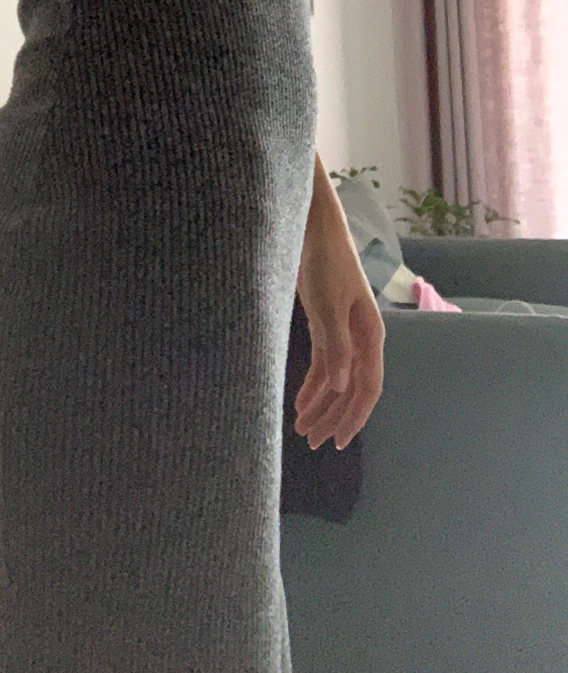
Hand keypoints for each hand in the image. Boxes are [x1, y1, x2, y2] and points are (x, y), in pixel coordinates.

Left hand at [294, 213, 385, 451]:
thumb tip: (340, 386)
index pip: (367, 387)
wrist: (317, 229)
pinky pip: (323, 364)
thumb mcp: (328, 303)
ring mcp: (343, 333)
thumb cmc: (327, 261)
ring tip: (304, 431)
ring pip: (336, 380)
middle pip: (351, 389)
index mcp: (370, 335)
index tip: (340, 441)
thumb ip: (336, 345)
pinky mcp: (326, 326)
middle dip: (334, 417)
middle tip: (314, 443)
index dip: (355, 416)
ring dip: (322, 405)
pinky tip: (301, 404)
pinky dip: (313, 385)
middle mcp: (360, 339)